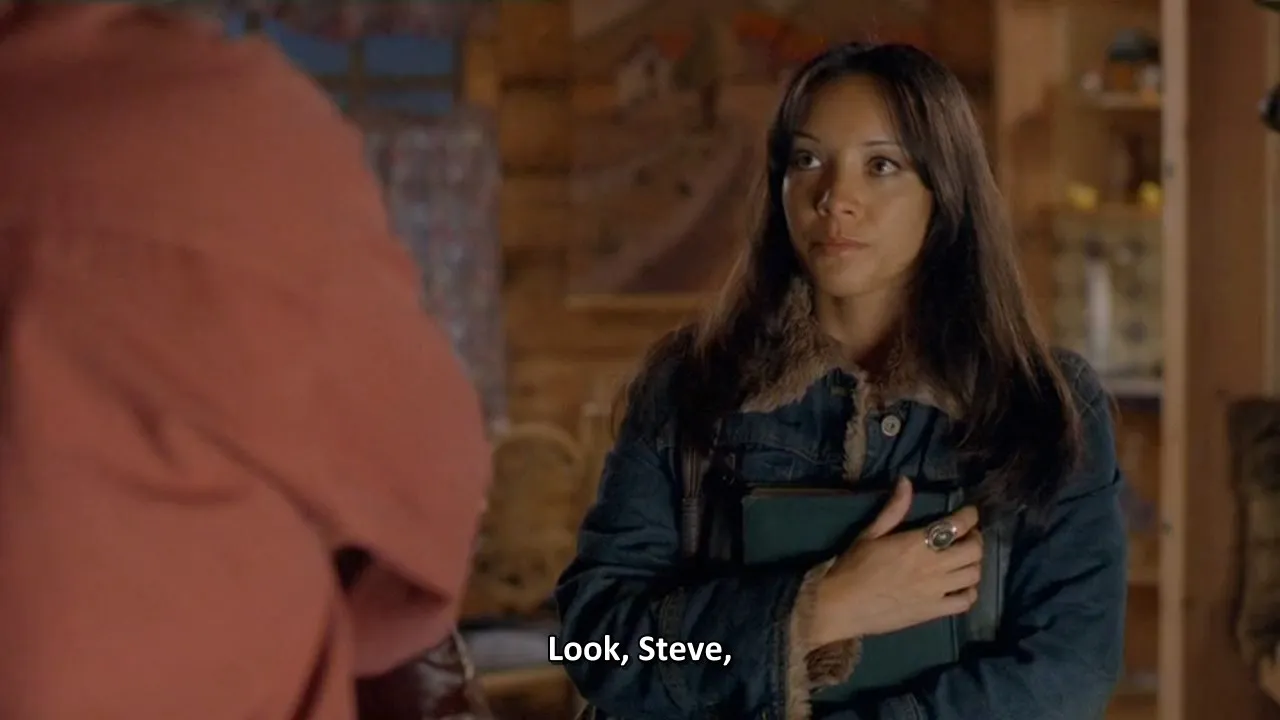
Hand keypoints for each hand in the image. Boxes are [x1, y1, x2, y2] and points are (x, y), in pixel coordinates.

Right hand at [809, 478, 982, 645]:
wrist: (842, 606)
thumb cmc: (853, 566)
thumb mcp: (870, 533)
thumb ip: (894, 509)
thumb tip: (906, 481)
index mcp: (916, 543)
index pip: (957, 525)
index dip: (969, 516)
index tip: (968, 513)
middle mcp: (932, 566)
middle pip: (974, 550)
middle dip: (975, 538)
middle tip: (966, 536)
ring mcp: (936, 591)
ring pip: (974, 574)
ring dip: (974, 563)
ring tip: (962, 560)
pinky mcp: (934, 611)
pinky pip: (966, 601)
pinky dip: (970, 592)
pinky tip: (960, 586)